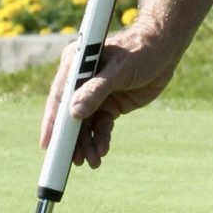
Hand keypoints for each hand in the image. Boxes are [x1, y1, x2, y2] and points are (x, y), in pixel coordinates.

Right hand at [38, 29, 178, 168]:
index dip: (52, 122)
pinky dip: (101, 139)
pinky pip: (101, 126)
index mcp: (75, 66)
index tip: (47, 145)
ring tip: (93, 162)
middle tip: (72, 161)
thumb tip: (73, 113)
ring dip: (87, 143)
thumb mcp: (118, 71)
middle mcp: (80, 81)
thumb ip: (96, 90)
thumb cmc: (141, 51)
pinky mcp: (109, 104)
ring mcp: (95, 94)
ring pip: (85, 124)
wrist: (165, 50)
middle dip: (71, 139)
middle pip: (69, 115)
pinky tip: (103, 150)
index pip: (59, 97)